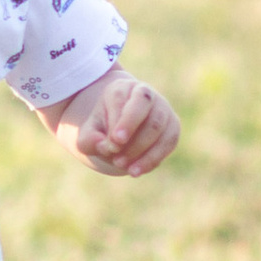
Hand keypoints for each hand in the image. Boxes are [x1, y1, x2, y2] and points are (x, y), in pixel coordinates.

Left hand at [61, 70, 179, 177]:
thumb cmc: (101, 129)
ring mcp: (162, 109)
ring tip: (125, 168)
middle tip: (117, 161)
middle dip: (134, 140)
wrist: (116, 129)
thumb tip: (104, 146)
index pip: (125, 102)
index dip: (123, 123)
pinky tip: (137, 171)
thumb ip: (89, 139)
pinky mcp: (172, 126)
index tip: (114, 144)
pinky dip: (153, 158)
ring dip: (143, 152)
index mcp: (121, 89)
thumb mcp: (88, 133)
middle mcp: (145, 94)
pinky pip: (169, 141)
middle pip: (147, 112)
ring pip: (159, 127)